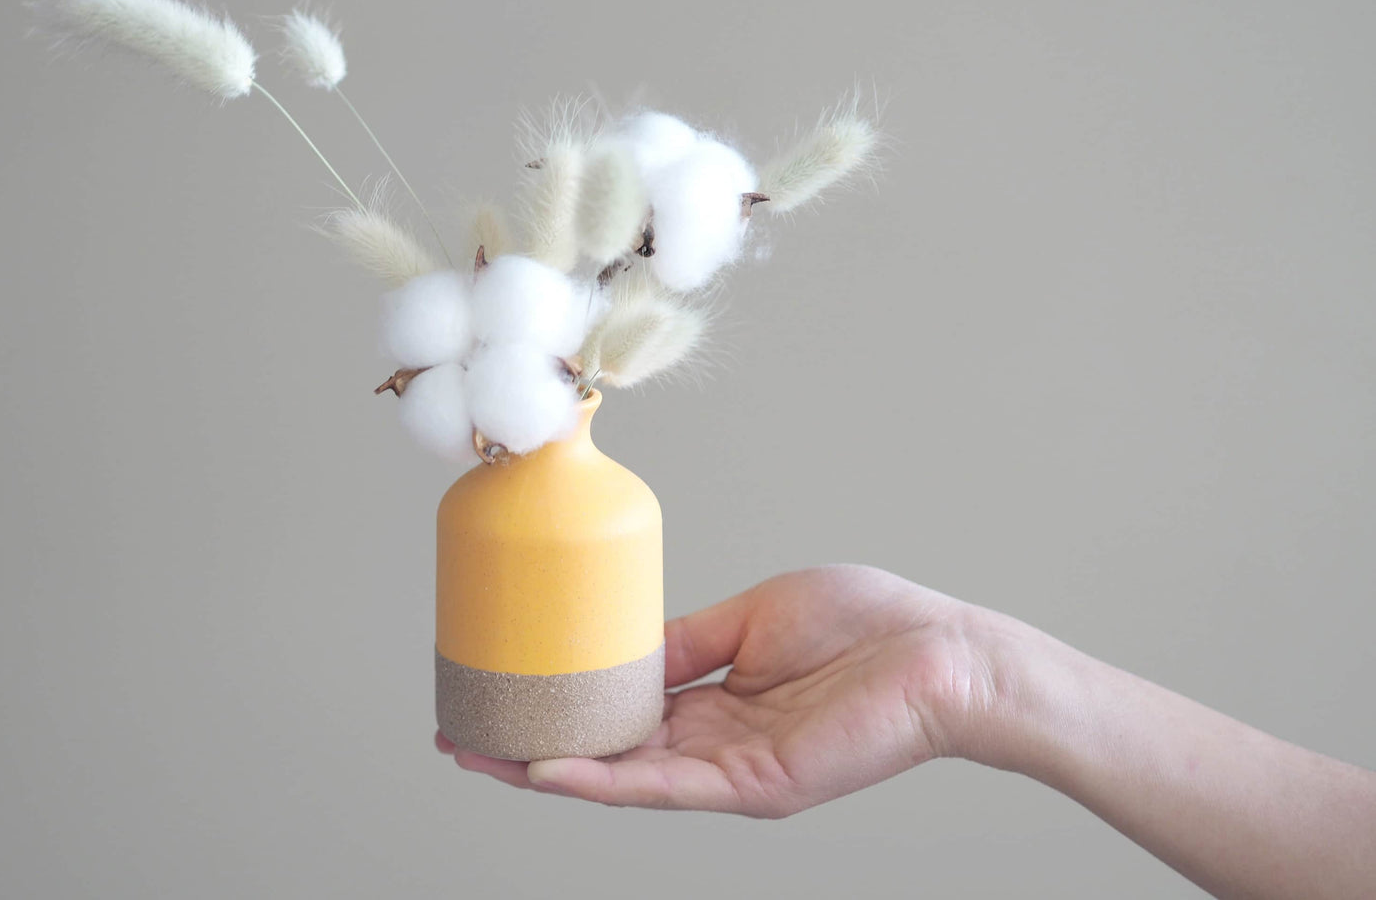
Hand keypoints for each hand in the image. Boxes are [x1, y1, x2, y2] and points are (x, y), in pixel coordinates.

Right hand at [436, 564, 999, 815]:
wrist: (941, 652)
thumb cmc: (865, 624)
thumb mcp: (751, 615)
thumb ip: (687, 638)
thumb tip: (624, 642)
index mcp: (715, 694)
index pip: (622, 709)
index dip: (562, 705)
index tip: (503, 688)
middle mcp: (714, 740)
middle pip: (608, 752)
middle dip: (534, 745)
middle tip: (461, 732)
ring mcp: (731, 768)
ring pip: (622, 777)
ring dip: (546, 771)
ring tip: (480, 754)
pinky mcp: (754, 785)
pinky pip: (664, 787)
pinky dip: (603, 783)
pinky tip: (547, 772)